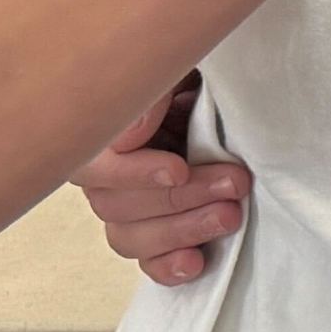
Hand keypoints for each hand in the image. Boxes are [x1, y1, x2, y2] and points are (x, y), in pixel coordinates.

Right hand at [77, 74, 249, 285]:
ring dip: (183, 230)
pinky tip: (195, 263)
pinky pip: (148, 260)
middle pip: (118, 206)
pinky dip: (168, 266)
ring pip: (131, 236)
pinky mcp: (155, 232)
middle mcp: (107, 174)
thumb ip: (152, 94)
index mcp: (103, 133)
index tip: (179, 169)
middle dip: (181, 199)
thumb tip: (130, 134)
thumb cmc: (192, 72)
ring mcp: (128, 207)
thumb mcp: (178, 65)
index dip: (134, 174)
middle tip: (234, 185)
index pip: (96, 166)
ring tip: (230, 216)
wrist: (228, 91)